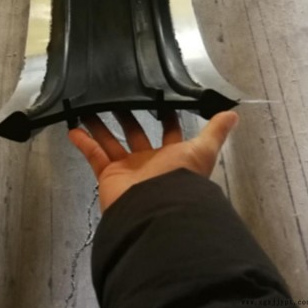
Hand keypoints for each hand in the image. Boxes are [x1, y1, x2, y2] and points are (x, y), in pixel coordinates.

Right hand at [68, 110, 238, 211]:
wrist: (156, 211)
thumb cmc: (180, 178)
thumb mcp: (203, 151)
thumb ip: (215, 132)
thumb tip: (234, 113)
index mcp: (171, 156)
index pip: (169, 131)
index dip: (165, 116)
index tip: (157, 98)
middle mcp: (149, 161)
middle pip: (135, 133)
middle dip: (126, 116)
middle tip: (117, 97)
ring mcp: (127, 169)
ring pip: (110, 142)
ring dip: (99, 126)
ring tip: (88, 107)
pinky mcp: (109, 175)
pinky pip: (93, 156)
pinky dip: (83, 143)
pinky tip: (73, 129)